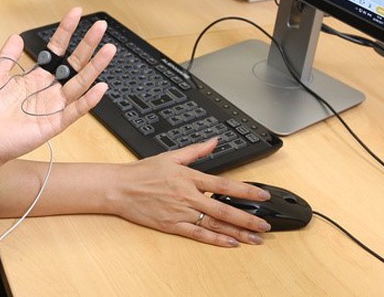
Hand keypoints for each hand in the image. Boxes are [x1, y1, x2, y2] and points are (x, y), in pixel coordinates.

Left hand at [0, 7, 112, 173]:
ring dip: (95, 68)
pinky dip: (88, 101)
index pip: (56, 50)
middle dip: (88, 45)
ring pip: (80, 84)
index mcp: (35, 77)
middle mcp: (48, 90)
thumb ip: (6, 58)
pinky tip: (100, 88)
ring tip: (108, 50)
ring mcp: (53, 107)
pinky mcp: (53, 125)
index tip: (76, 13)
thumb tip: (15, 36)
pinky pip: (74, 111)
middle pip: (74, 64)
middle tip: (101, 27)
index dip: (66, 31)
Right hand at [109, 139, 272, 246]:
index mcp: (189, 177)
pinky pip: (198, 235)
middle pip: (224, 210)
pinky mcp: (172, 225)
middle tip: (265, 225)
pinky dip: (215, 240)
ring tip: (254, 238)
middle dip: (247, 218)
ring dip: (237, 232)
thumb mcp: (170, 156)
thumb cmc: (142, 172)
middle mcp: (187, 196)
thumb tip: (214, 141)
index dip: (246, 191)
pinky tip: (230, 243)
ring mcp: (180, 212)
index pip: (224, 185)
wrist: (119, 188)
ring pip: (214, 225)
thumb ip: (196, 150)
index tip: (262, 196)